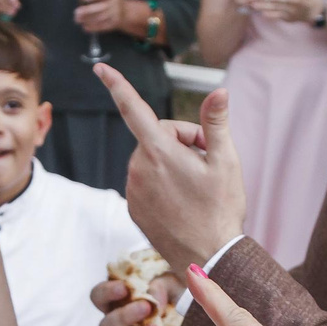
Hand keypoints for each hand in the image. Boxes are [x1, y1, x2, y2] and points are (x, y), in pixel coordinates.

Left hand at [73, 0, 140, 35]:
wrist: (127, 12)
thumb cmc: (110, 0)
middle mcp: (115, 3)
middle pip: (101, 7)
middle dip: (88, 10)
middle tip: (76, 12)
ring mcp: (116, 14)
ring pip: (100, 18)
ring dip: (88, 19)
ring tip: (78, 20)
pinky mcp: (114, 24)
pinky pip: (103, 26)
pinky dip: (93, 27)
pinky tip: (85, 27)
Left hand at [95, 65, 243, 273]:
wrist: (207, 258)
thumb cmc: (221, 209)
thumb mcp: (226, 162)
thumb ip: (216, 122)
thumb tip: (219, 91)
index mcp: (159, 152)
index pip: (133, 108)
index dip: (117, 84)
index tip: (100, 68)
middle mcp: (139, 168)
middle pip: (158, 136)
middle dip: (183, 141)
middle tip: (209, 160)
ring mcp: (134, 190)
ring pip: (153, 159)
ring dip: (174, 162)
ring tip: (198, 184)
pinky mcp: (134, 207)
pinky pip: (147, 181)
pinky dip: (164, 182)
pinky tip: (184, 200)